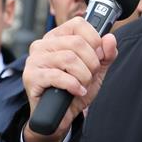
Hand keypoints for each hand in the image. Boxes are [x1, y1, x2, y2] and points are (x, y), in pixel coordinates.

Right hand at [22, 17, 117, 141]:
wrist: (60, 117)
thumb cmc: (75, 90)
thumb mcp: (96, 71)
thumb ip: (106, 54)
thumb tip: (110, 38)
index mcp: (57, 37)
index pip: (78, 24)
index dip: (94, 40)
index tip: (98, 56)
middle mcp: (43, 45)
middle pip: (77, 43)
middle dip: (91, 63)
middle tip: (90, 76)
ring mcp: (34, 60)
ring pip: (69, 58)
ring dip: (83, 76)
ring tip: (82, 85)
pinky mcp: (31, 77)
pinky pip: (58, 75)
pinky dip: (73, 85)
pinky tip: (76, 91)